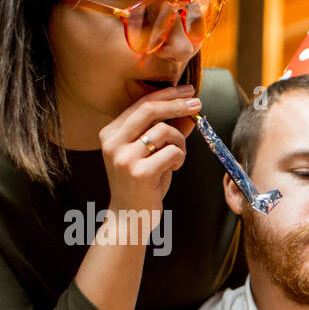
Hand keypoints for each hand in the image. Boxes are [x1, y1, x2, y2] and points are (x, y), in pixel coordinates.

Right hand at [99, 84, 200, 220]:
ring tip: (177, 157)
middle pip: (150, 110)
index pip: (141, 104)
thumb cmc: (142, 184)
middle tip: (197, 104)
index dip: (167, 95)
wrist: (129, 218)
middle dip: (178, 104)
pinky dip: (180, 158)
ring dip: (180, 142)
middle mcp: (113, 142)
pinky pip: (172, 152)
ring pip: (165, 131)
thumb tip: (188, 111)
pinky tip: (173, 168)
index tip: (188, 91)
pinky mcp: (139, 173)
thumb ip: (166, 132)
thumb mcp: (152, 154)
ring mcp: (124, 157)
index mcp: (111, 133)